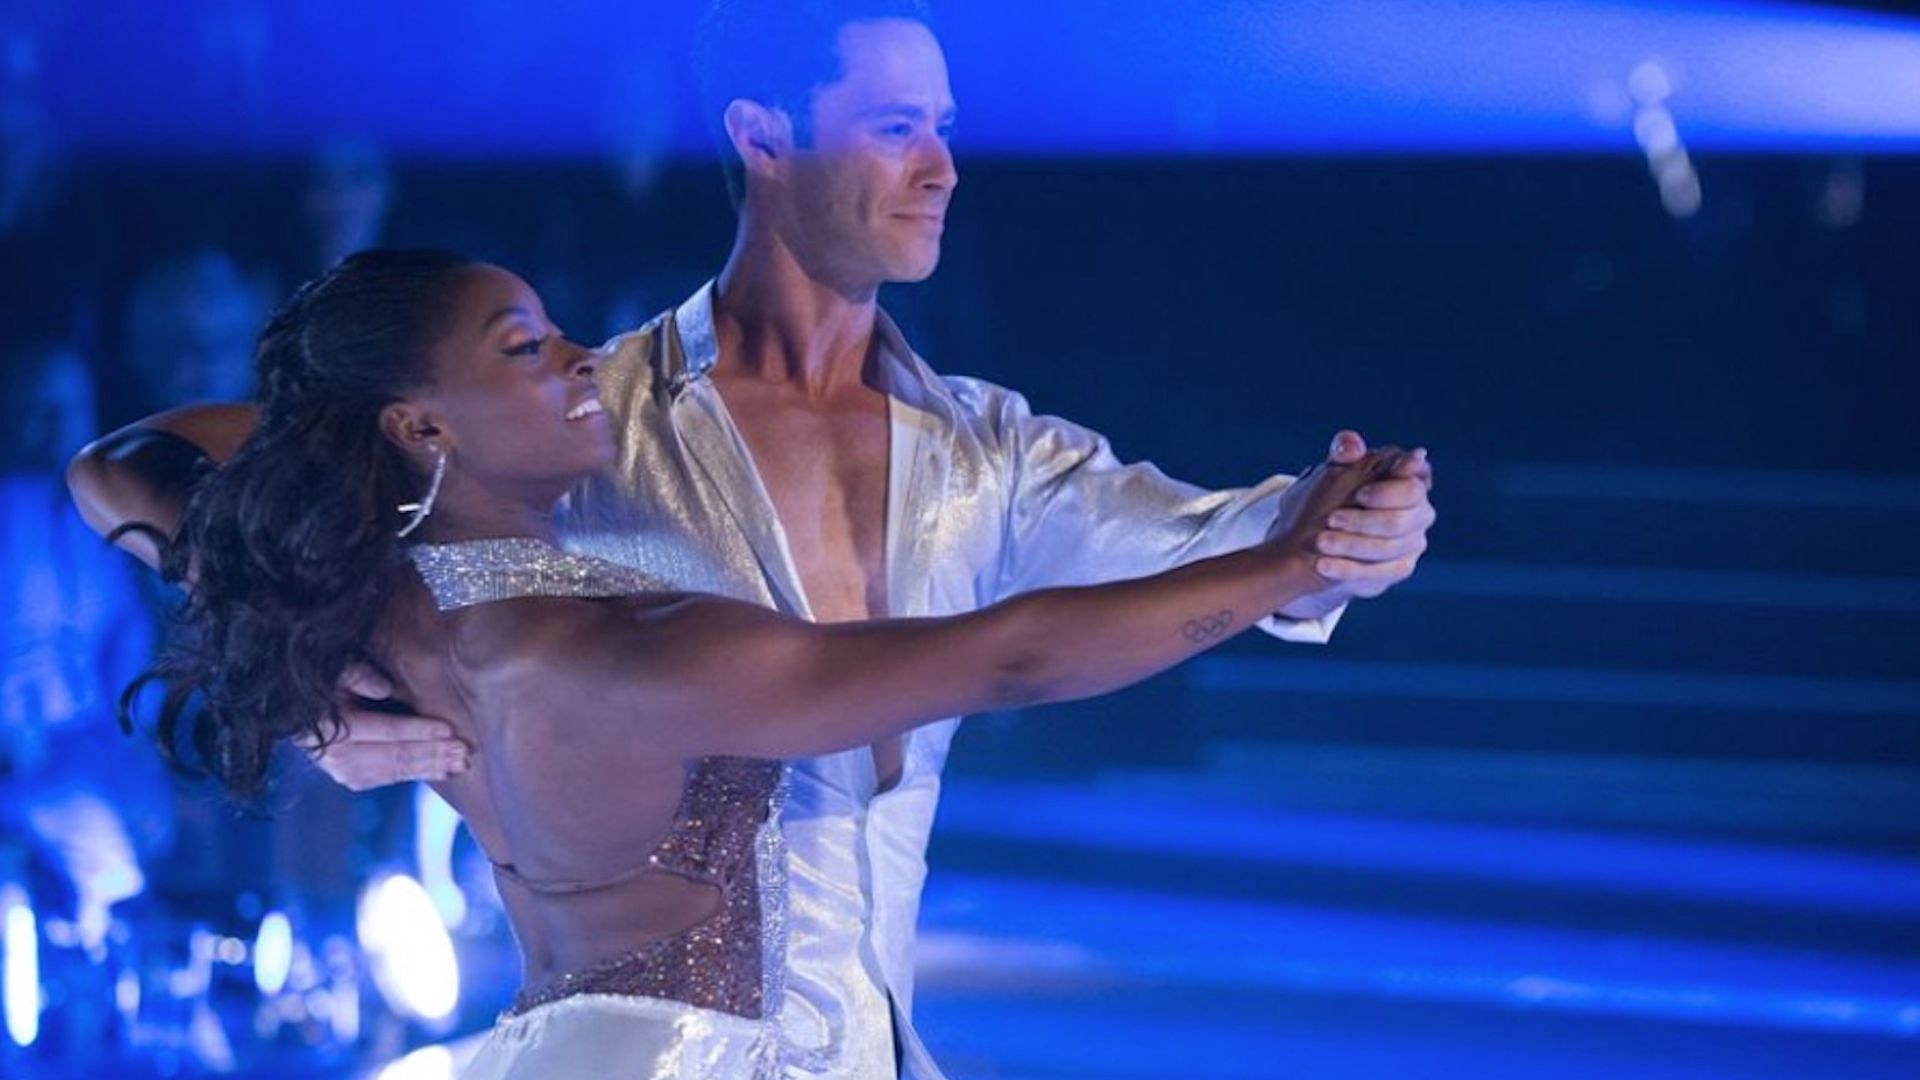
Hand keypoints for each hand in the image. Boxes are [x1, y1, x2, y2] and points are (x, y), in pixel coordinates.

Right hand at [296, 662, 468, 790]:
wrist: (296, 710)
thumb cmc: (324, 682)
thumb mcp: (334, 669)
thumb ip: (357, 674)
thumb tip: (385, 689)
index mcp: (333, 725)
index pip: (383, 730)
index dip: (417, 730)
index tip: (448, 730)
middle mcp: (335, 754)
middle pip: (392, 755)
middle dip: (431, 754)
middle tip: (464, 752)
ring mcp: (341, 770)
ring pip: (393, 771)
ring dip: (428, 768)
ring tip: (460, 763)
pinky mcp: (350, 777)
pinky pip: (386, 779)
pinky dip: (415, 774)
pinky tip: (441, 771)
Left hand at [1269, 430, 1435, 619]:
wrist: (1319, 537)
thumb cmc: (1330, 495)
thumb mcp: (1334, 469)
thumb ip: (1343, 452)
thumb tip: (1353, 445)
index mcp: (1408, 481)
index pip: (1413, 487)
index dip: (1388, 492)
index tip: (1359, 494)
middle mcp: (1419, 512)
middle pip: (1401, 521)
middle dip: (1364, 521)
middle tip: (1330, 519)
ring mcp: (1413, 542)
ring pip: (1388, 549)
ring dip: (1351, 546)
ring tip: (1320, 543)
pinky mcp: (1399, 568)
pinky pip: (1379, 574)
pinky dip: (1348, 569)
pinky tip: (1323, 565)